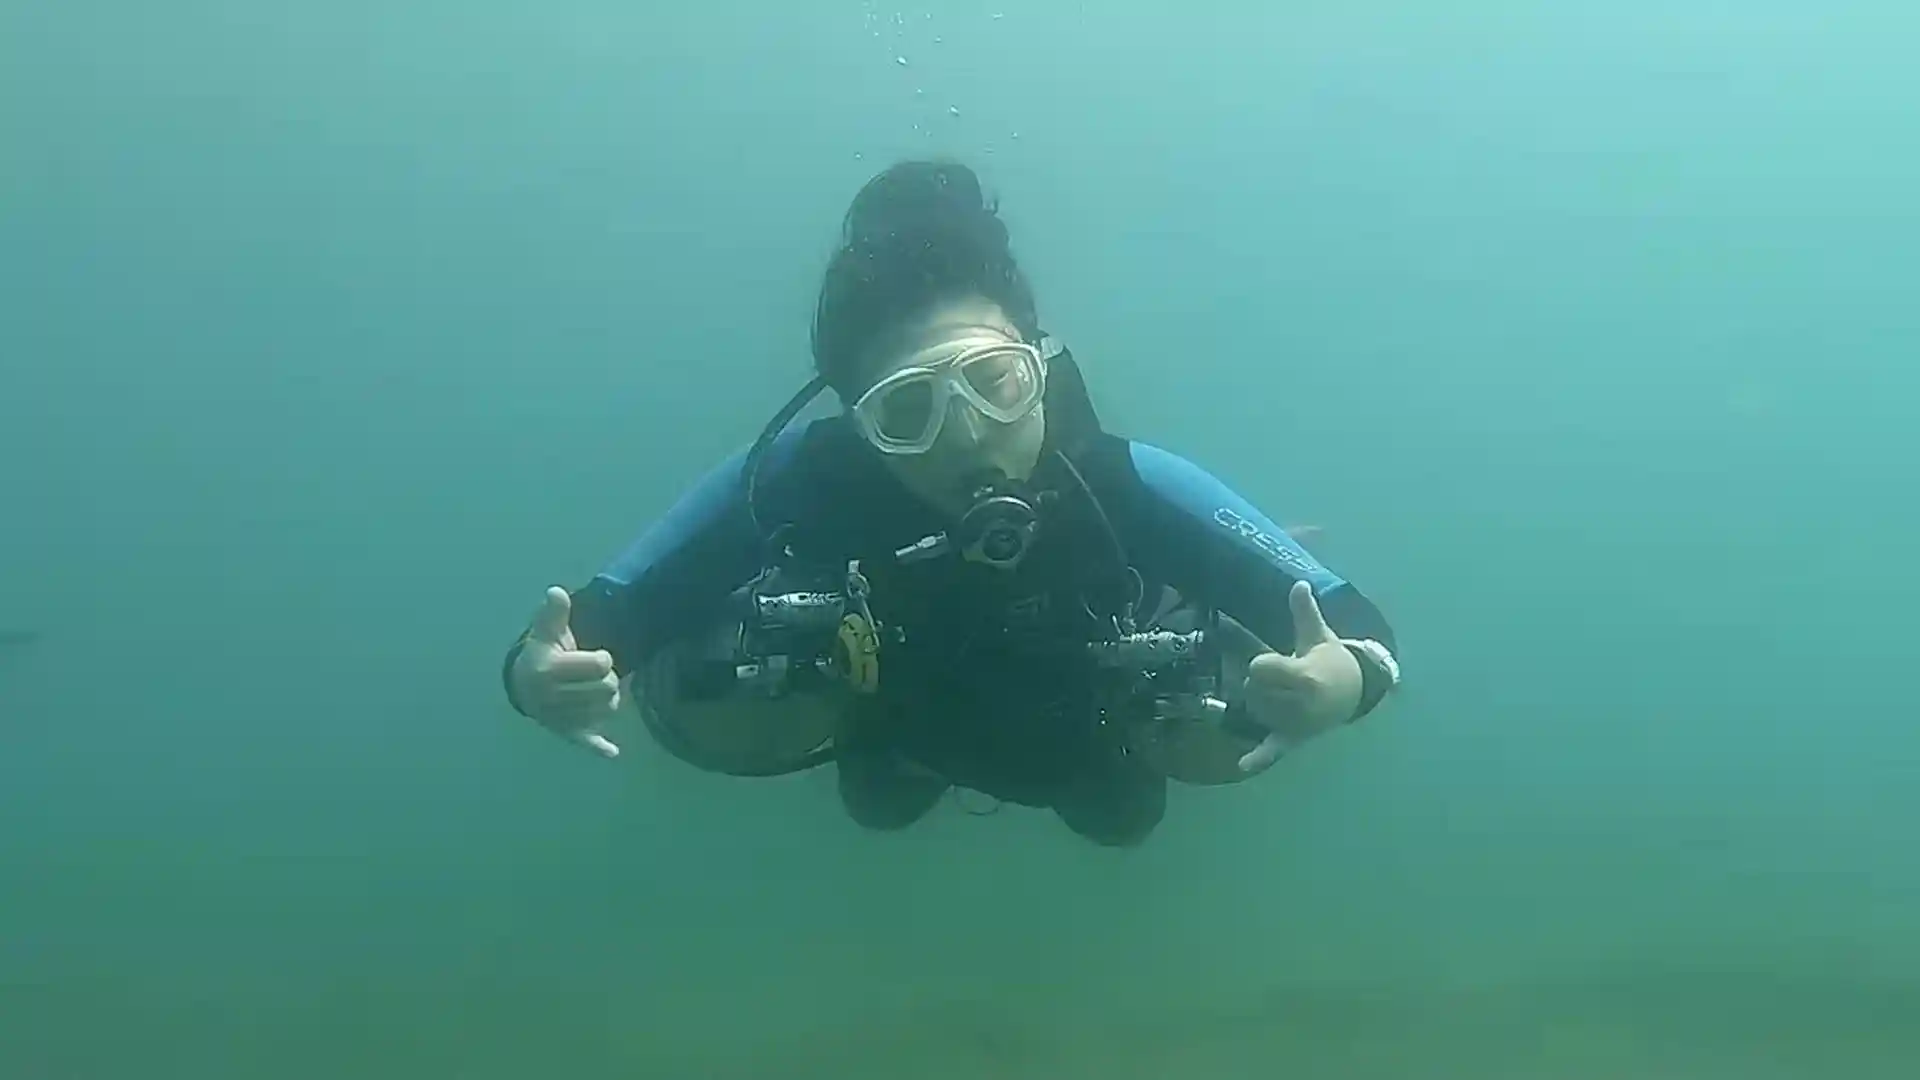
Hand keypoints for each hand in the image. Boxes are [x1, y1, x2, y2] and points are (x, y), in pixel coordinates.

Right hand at [510, 587, 621, 757]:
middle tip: (596, 676)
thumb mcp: (546, 631)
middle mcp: (551, 698)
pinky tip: (611, 751)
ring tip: (595, 691)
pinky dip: (599, 747)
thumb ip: (554, 613)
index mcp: (548, 670)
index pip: (600, 665)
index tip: (595, 658)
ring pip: (608, 710)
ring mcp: (559, 719)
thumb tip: (556, 592)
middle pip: (608, 689)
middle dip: (608, 679)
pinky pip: (586, 742)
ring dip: (609, 700)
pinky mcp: (566, 734)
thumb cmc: (543, 653)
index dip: (603, 659)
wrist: (522, 685)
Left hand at [1236, 580, 1362, 773]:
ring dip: (1260, 703)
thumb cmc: (1332, 660)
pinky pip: (1274, 750)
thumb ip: (1304, 612)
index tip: (1276, 662)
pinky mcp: (1294, 739)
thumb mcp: (1319, 635)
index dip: (1262, 664)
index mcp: (1304, 676)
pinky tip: (1243, 765)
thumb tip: (1299, 583)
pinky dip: (1260, 758)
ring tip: (1283, 695)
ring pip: (1255, 711)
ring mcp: (1297, 723)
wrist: (1356, 692)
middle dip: (1261, 683)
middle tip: (1283, 680)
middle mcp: (1300, 703)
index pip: (1258, 669)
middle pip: (1252, 690)